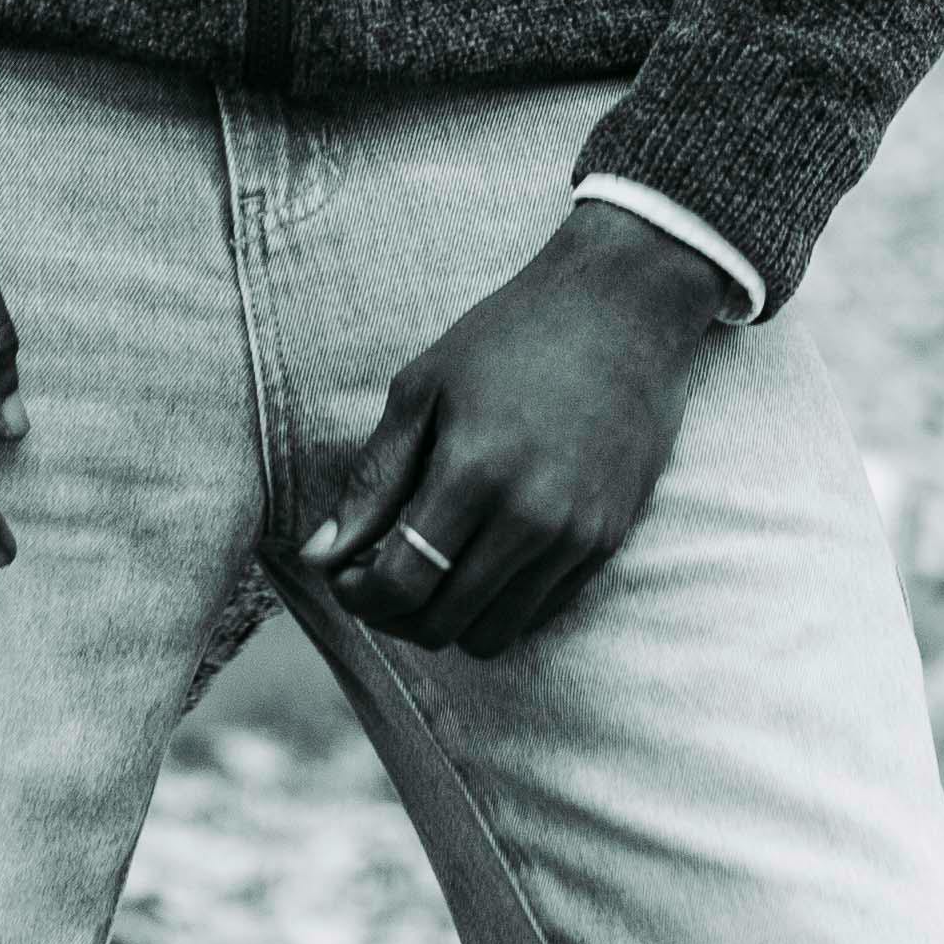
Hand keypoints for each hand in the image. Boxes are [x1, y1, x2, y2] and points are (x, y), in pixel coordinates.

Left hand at [304, 205, 732, 657]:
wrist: (623, 308)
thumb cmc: (512, 335)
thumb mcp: (424, 388)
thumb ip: (373, 479)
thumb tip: (320, 557)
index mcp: (474, 472)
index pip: (400, 586)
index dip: (358, 596)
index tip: (346, 575)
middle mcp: (530, 517)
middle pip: (442, 625)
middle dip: (394, 614)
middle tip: (379, 575)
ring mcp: (576, 536)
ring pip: (493, 634)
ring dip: (448, 619)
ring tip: (430, 572)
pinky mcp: (608, 540)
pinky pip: (540, 613)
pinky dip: (499, 605)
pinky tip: (481, 558)